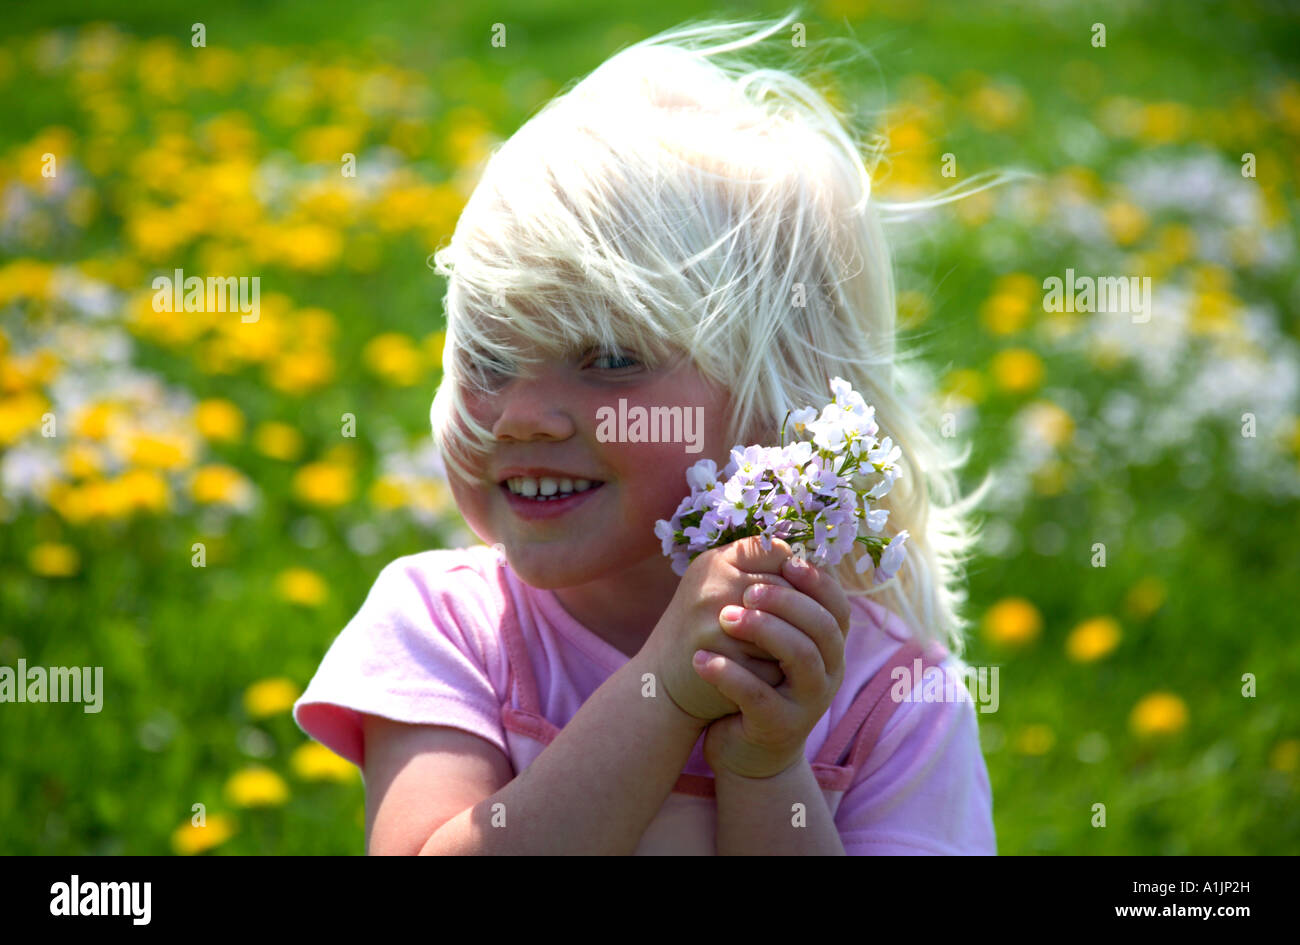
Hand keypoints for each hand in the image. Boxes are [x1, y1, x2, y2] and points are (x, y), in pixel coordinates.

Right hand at [641, 536, 798, 723]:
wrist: (662, 681)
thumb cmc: (699, 628)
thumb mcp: (715, 585)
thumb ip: (755, 565)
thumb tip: (808, 559)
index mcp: (714, 563)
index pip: (780, 553)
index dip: (791, 573)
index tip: (786, 591)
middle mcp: (714, 589)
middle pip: (786, 590)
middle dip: (792, 610)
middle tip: (784, 624)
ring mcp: (719, 626)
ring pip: (788, 626)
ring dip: (791, 639)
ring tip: (779, 647)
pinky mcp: (727, 663)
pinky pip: (778, 662)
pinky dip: (780, 669)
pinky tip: (770, 671)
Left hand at [696, 552, 851, 778]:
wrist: (745, 743)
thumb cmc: (758, 678)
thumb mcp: (770, 639)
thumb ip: (773, 598)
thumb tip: (769, 540)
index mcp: (830, 645)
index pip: (836, 604)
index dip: (815, 580)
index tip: (785, 561)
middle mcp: (830, 672)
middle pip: (821, 626)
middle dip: (785, 601)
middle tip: (746, 589)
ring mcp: (809, 702)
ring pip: (800, 657)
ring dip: (762, 630)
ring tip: (724, 619)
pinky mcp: (782, 727)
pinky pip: (760, 696)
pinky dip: (730, 675)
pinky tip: (702, 659)